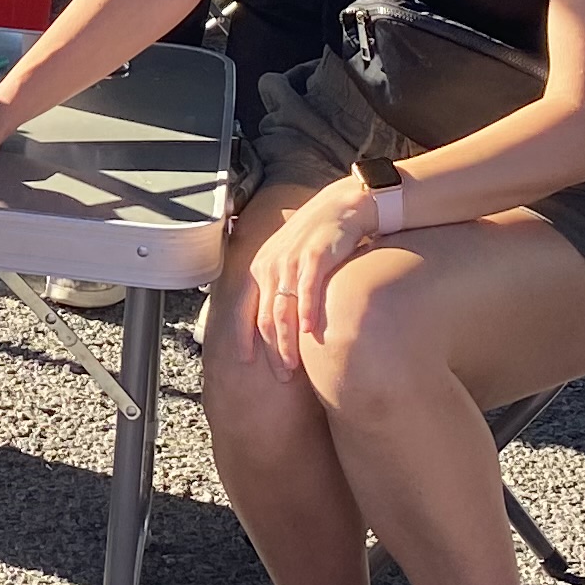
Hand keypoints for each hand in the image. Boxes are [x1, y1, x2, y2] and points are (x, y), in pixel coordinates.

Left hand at [248, 179, 378, 374]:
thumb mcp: (286, 259)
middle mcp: (270, 265)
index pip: (243, 308)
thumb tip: (275, 320)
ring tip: (292, 367)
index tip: (245, 361)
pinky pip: (307, 291)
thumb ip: (277, 285)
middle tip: (280, 376)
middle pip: (265, 317)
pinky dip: (307, 314)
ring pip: (283, 310)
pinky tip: (309, 334)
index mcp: (259, 267)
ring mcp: (291, 262)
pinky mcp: (315, 258)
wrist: (341, 208)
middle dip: (271, 351)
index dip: (242, 336)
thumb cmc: (315, 238)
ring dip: (286, 343)